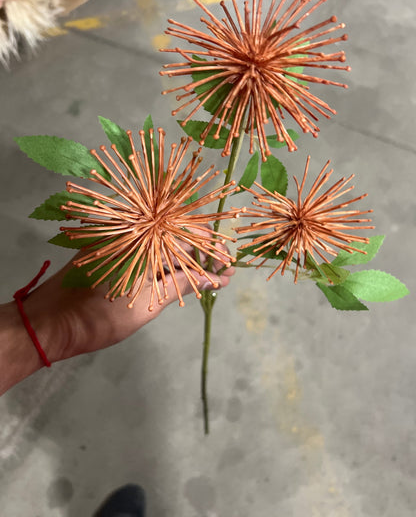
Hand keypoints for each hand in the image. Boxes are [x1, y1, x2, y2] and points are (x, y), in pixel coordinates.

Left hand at [21, 241, 234, 362]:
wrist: (49, 323)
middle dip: (203, 253)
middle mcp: (131, 229)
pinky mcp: (114, 252)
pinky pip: (149, 251)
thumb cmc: (98, 314)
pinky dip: (168, 263)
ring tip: (212, 278)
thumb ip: (183, 283)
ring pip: (164, 243)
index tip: (228, 264)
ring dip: (188, 259)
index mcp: (139, 234)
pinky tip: (186, 277)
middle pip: (176, 233)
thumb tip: (217, 278)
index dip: (211, 245)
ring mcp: (121, 241)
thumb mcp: (147, 300)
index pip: (185, 228)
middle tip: (224, 274)